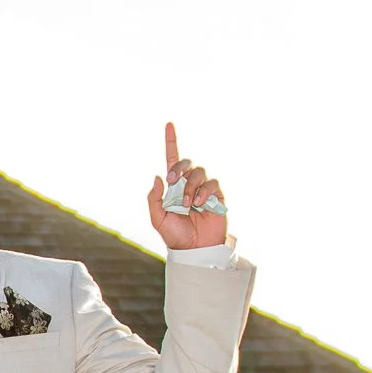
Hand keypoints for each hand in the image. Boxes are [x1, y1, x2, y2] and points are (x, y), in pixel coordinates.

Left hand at [145, 122, 228, 250]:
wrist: (195, 249)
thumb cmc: (175, 235)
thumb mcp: (157, 219)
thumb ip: (154, 199)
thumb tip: (158, 177)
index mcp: (173, 186)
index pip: (172, 160)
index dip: (171, 141)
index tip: (169, 124)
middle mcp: (188, 184)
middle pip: (186, 162)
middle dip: (178, 167)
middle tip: (173, 181)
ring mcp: (203, 189)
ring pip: (199, 172)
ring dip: (191, 186)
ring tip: (189, 204)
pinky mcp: (217, 196)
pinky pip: (212, 183)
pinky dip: (205, 191)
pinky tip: (201, 203)